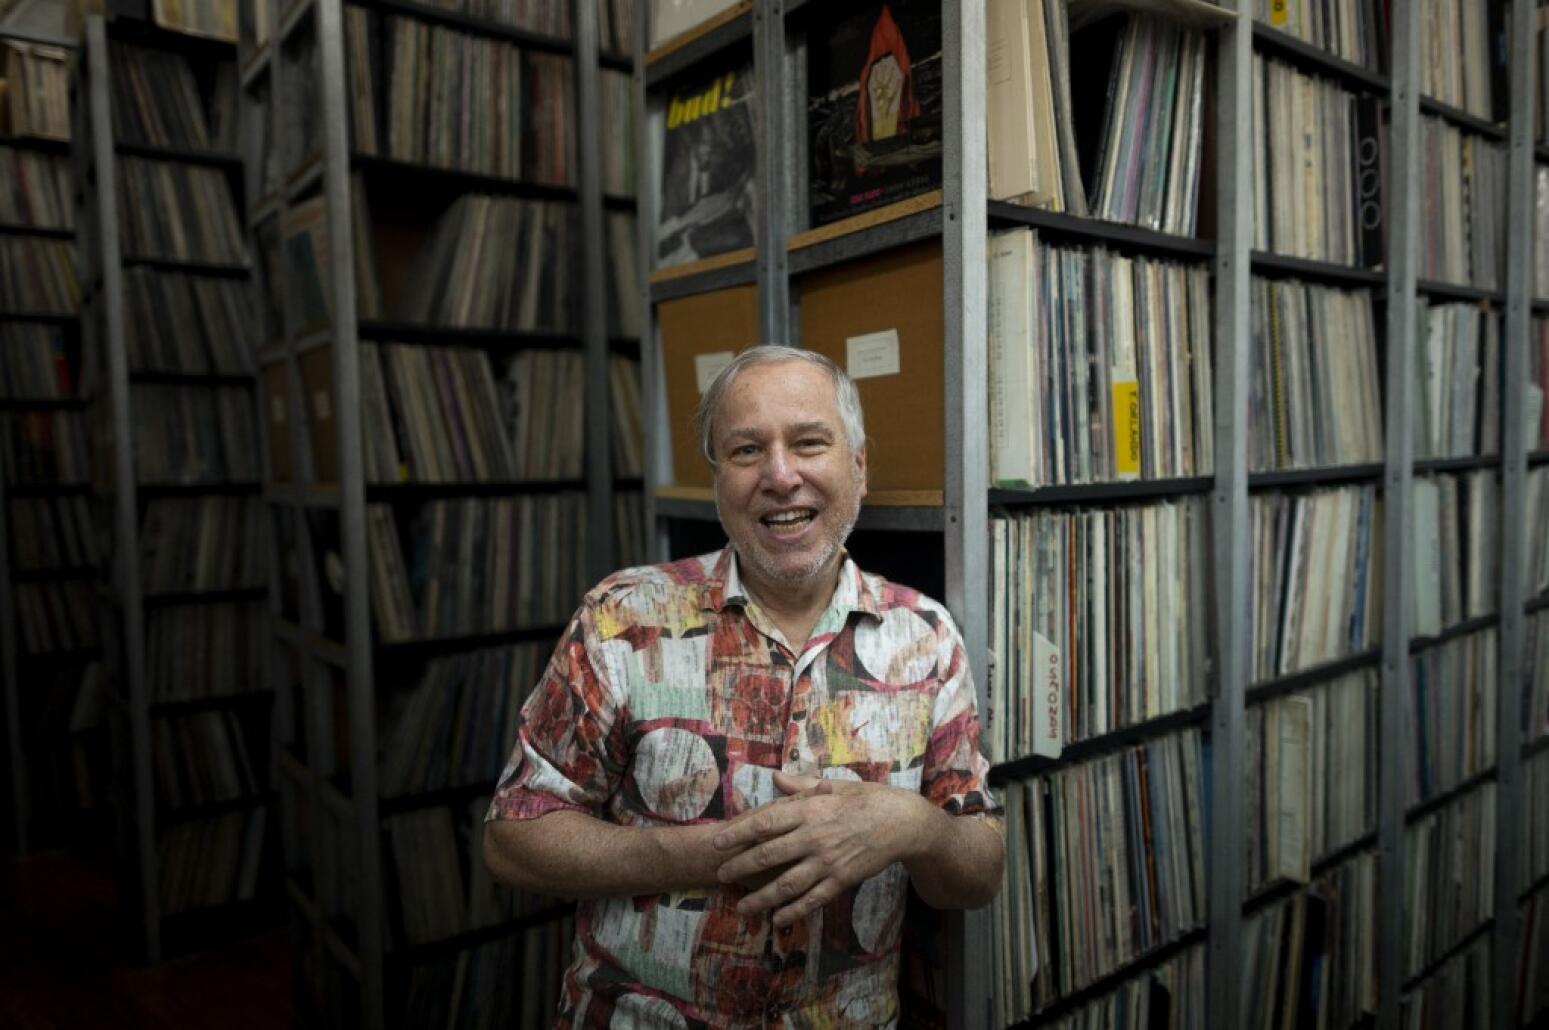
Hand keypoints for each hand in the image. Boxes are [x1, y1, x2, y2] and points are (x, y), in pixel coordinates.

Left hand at [712, 771, 937, 927]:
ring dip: (761, 898)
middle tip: (720, 875)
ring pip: (787, 884)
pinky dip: (793, 911)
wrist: (901, 822)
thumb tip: (775, 778)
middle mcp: (814, 837)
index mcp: (810, 810)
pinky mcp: (841, 880)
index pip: (765, 822)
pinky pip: (813, 899)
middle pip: (769, 855)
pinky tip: (777, 919)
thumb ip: (801, 787)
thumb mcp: (835, 786)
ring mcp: (828, 861)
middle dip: (740, 867)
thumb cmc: (866, 799)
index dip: (738, 833)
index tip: (717, 841)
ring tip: (741, 906)